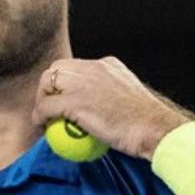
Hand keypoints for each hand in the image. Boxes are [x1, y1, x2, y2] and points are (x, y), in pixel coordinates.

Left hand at [31, 56, 190, 159]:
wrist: (155, 129)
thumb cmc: (147, 124)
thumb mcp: (129, 98)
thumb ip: (112, 95)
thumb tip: (99, 109)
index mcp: (108, 64)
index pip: (76, 66)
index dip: (65, 82)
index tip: (63, 98)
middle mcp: (94, 67)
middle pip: (57, 68)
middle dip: (48, 86)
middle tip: (48, 106)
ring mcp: (83, 82)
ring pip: (47, 82)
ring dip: (41, 99)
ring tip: (44, 117)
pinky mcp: (74, 100)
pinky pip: (46, 106)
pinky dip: (39, 116)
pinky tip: (42, 126)